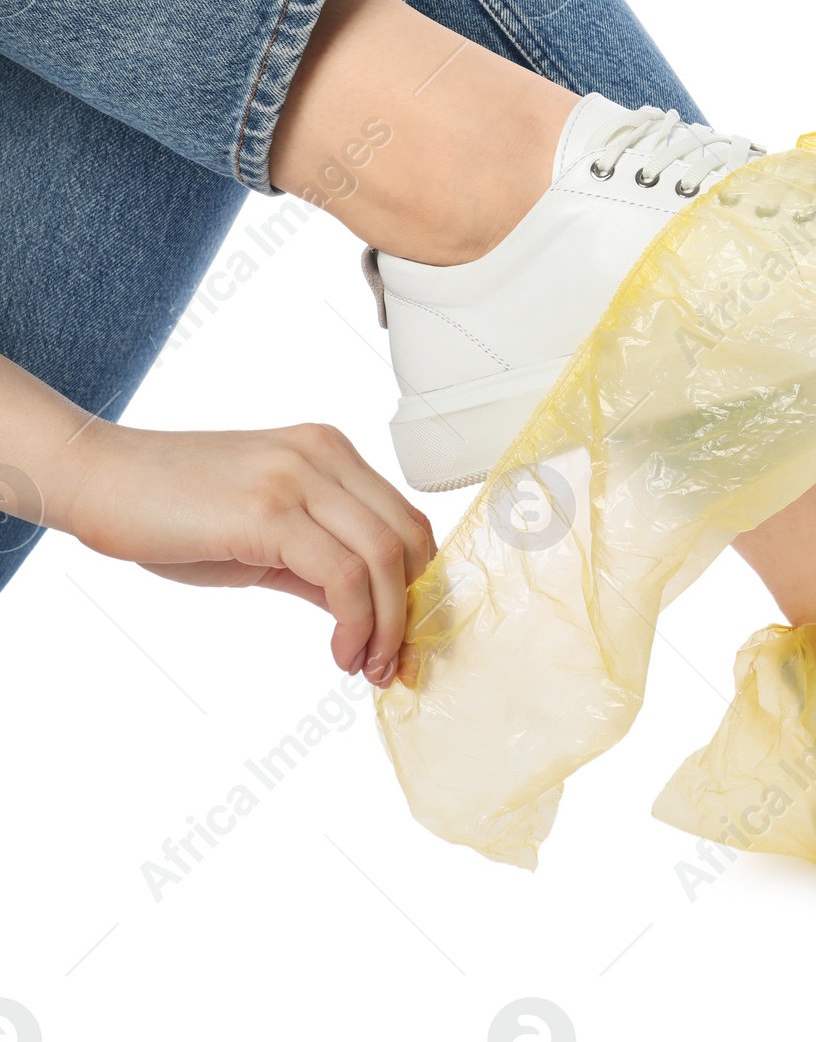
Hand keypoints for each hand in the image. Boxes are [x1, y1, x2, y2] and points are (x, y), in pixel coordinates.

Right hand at [65, 421, 434, 686]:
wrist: (96, 478)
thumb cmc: (169, 509)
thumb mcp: (264, 533)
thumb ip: (320, 563)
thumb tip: (370, 612)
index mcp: (330, 452)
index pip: (404, 519)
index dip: (418, 582)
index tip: (406, 636)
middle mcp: (325, 454)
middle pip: (406, 537)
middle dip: (411, 609)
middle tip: (393, 662)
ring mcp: (299, 478)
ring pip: (384, 556)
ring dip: (388, 625)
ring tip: (368, 666)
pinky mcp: (268, 511)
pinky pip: (342, 573)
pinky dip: (356, 622)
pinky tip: (340, 652)